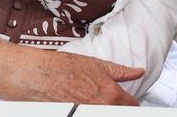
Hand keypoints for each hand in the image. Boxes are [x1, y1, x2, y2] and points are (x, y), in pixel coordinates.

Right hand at [0, 41, 143, 105]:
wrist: (38, 76)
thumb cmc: (64, 68)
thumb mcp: (98, 65)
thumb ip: (121, 71)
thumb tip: (138, 71)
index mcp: (110, 93)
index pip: (131, 106)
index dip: (133, 104)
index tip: (131, 104)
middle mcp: (100, 107)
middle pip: (118, 113)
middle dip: (118, 109)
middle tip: (114, 103)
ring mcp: (86, 114)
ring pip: (105, 114)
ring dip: (105, 109)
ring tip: (96, 102)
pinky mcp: (72, 116)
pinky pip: (87, 116)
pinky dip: (91, 111)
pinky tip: (86, 105)